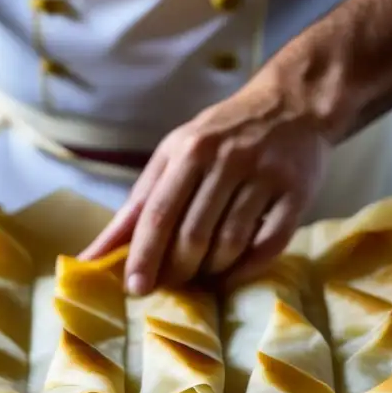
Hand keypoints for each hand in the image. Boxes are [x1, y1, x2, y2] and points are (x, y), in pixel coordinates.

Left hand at [81, 84, 328, 292]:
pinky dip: (247, 268)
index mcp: (189, 150)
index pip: (159, 212)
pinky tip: (233, 274)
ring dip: (211, 271)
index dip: (144, 255)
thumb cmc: (219, 137)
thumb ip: (138, 205)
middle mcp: (227, 160)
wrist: (291, 104)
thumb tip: (95, 254)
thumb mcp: (173, 156)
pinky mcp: (297, 193)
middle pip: (194, 234)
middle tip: (171, 285)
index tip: (135, 288)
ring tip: (201, 277)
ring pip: (230, 244)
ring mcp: (265, 176)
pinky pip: (269, 245)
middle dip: (178, 270)